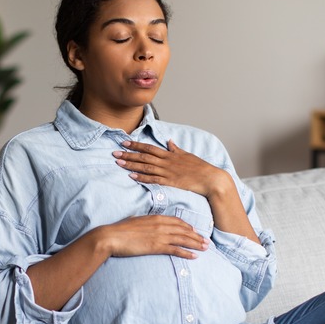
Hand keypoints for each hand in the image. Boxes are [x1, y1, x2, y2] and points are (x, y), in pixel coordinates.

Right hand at [96, 215, 208, 259]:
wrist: (111, 237)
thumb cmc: (119, 230)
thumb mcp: (134, 220)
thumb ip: (143, 221)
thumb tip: (143, 221)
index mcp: (155, 217)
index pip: (177, 221)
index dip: (188, 226)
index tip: (195, 230)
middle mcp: (160, 225)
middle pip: (184, 230)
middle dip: (197, 236)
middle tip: (206, 241)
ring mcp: (159, 235)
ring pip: (183, 239)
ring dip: (196, 244)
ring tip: (205, 248)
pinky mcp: (156, 246)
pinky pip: (176, 250)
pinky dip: (187, 253)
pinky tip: (194, 256)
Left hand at [113, 140, 230, 198]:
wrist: (210, 179)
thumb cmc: (200, 167)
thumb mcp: (187, 155)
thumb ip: (175, 149)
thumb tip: (169, 141)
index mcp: (170, 154)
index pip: (149, 148)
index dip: (136, 145)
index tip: (124, 142)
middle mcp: (167, 162)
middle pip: (144, 157)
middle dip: (128, 154)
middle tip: (114, 153)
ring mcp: (168, 172)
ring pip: (146, 167)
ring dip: (131, 165)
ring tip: (119, 163)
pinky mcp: (170, 182)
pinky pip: (153, 179)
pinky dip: (142, 177)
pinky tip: (132, 176)